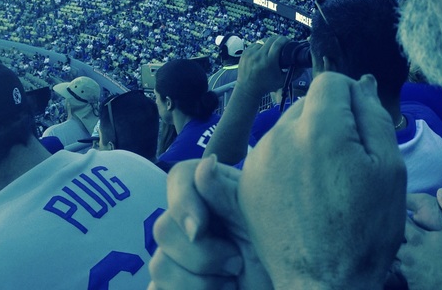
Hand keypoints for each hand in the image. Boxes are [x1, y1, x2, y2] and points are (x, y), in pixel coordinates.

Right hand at [149, 157, 272, 289]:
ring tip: (230, 282)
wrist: (284, 284)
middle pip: (163, 228)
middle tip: (236, 262)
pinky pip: (157, 289)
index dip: (182, 201)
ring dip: (198, 283)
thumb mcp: (258, 221)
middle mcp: (191, 221)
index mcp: (214, 194)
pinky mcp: (174, 285)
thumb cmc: (277, 251)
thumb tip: (207, 163)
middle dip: (202, 255)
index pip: (180, 177)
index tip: (201, 227)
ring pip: (159, 266)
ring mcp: (179, 257)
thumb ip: (227, 195)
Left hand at [236, 35, 289, 97]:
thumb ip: (295, 73)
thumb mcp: (282, 81)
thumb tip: (304, 66)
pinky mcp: (245, 53)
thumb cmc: (266, 85)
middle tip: (283, 43)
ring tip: (272, 48)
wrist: (248, 89)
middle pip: (271, 39)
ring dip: (269, 43)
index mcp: (268, 61)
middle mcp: (259, 55)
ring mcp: (250, 53)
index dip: (285, 39)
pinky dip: (261, 46)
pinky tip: (263, 51)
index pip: (278, 42)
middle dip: (278, 39)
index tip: (289, 42)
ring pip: (263, 41)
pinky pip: (255, 44)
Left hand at [237, 72, 406, 289]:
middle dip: (329, 123)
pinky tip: (304, 196)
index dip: (351, 99)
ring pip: (289, 129)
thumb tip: (360, 83)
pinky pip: (271, 154)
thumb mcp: (390, 170)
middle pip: (308, 105)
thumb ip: (374, 116)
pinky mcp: (246, 182)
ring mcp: (258, 160)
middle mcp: (280, 136)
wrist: (324, 284)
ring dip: (307, 143)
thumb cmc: (365, 231)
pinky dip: (288, 164)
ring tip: (326, 185)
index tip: (361, 130)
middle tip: (348, 164)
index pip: (330, 82)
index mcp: (318, 130)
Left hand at [396, 190, 441, 289]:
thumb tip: (441, 191)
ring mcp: (410, 273)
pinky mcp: (413, 286)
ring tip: (404, 256)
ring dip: (401, 258)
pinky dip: (408, 274)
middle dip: (395, 242)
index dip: (400, 221)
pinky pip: (405, 279)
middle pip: (392, 245)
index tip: (399, 217)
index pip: (400, 225)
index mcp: (417, 240)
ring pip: (396, 263)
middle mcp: (409, 256)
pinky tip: (416, 272)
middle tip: (398, 238)